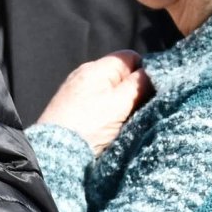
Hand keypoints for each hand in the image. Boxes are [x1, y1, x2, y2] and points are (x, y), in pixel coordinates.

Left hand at [36, 51, 152, 153]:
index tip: (150, 91)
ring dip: (120, 104)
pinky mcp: (71, 108)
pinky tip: (108, 127)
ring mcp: (77, 91)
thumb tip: (154, 71)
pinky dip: (106, 112)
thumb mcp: (120, 104)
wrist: (56, 153)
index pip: (130, 57)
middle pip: (120, 75)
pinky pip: (97, 104)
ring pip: (110, 91)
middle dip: (133, 90)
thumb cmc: (88, 127)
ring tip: (122, 122)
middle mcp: (85, 74)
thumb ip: (139, 84)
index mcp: (97, 68)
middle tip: (137, 110)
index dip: (144, 71)